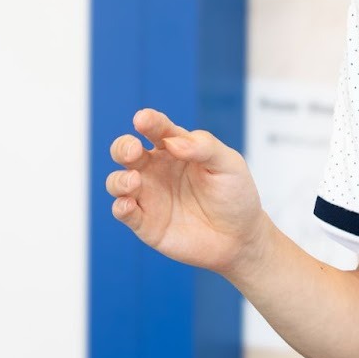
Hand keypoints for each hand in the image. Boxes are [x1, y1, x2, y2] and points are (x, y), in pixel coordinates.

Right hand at [106, 108, 268, 276]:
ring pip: (118, 181)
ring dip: (119, 179)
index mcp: (175, 148)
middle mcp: (156, 169)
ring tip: (134, 181)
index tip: (143, 119)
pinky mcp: (146, 223)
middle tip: (133, 150)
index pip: (156, 129)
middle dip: (123, 147)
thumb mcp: (228, 164)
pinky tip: (129, 205)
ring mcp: (149, 195)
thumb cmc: (234, 194)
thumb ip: (203, 147)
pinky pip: (123, 212)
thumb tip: (172, 142)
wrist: (240, 237)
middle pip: (126, 151)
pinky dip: (120, 207)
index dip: (148, 122)